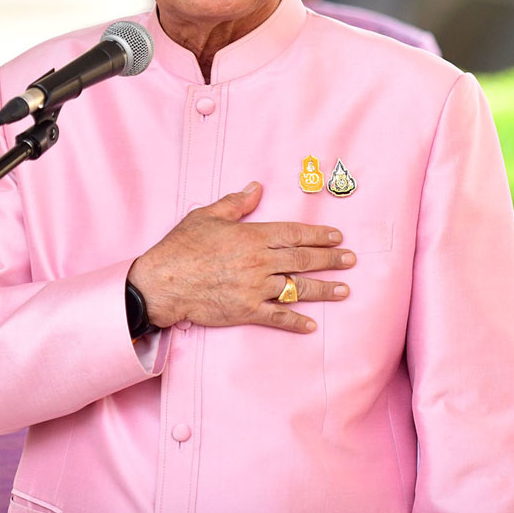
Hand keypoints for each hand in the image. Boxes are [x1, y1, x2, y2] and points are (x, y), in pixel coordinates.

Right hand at [127, 181, 354, 332]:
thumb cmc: (183, 247)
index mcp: (253, 236)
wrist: (163, 283)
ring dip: (323, 289)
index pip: (295, 234)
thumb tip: (256, 188)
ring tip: (343, 290)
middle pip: (303, 260)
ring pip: (297, 289)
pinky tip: (311, 325)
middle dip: (331, 259)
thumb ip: (236, 203)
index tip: (337, 237)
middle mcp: (259, 262)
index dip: (319, 235)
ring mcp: (255, 288)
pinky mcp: (246, 311)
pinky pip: (277, 317)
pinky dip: (295, 321)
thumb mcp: (208, 216)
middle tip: (350, 260)